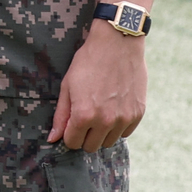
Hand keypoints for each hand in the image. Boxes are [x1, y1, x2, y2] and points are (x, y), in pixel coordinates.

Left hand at [48, 22, 146, 150]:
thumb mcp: (67, 86)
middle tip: (83, 119)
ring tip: (98, 113)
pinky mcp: (138, 114)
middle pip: (91, 146)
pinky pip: (125, 133)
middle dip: (84, 136)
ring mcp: (124, 119)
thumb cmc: (88, 63)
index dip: (68, 135)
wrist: (117, 45)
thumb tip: (53, 138)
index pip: (72, 142)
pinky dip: (117, 127)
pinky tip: (112, 110)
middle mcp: (105, 121)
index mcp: (84, 114)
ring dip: (101, 133)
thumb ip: (61, 115)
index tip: (69, 125)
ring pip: (109, 142)